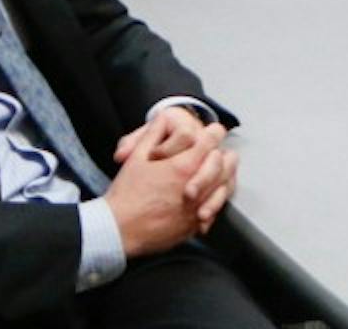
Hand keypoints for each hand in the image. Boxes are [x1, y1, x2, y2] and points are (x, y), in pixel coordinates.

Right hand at [104, 113, 233, 256]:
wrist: (121, 229)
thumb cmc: (127, 195)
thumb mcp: (135, 158)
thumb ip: (152, 134)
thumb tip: (162, 118)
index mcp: (182, 168)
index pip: (209, 144)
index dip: (213, 133)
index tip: (215, 131)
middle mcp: (196, 188)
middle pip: (224, 166)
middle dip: (225, 155)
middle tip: (225, 151)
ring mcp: (197, 209)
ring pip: (224, 189)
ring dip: (226, 177)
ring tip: (224, 171)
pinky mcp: (194, 225)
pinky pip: (215, 210)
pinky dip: (217, 200)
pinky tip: (212, 197)